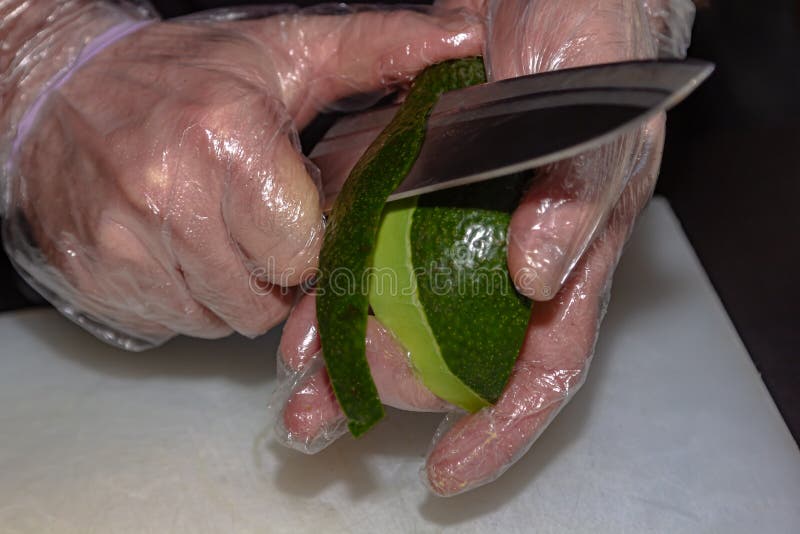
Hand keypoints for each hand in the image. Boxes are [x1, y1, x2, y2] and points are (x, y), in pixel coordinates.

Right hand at [0, 2, 481, 348]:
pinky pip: (174, 321)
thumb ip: (380, 48)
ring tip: (224, 233)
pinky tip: (183, 248)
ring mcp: (124, 245)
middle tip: (265, 228)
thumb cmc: (183, 73)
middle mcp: (168, 197)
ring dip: (236, 289)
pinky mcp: (96, 277)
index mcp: (227, 140)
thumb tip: (467, 37)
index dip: (314, 245)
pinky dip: (191, 297)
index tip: (306, 221)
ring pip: (222, 318)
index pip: (304, 253)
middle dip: (278, 275)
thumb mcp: (286, 52)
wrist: (60, 93)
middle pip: (264, 300)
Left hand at [274, 0, 693, 494]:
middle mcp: (504, 238)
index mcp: (569, 244)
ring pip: (395, 291)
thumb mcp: (603, 104)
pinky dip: (329, 257)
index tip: (448, 470)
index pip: (543, 359)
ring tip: (289, 372)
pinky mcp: (409, 165)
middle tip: (318, 415)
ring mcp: (451, 205)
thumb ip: (580, 189)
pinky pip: (364, 223)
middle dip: (389, 387)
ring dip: (342, 333)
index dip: (500, 424)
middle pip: (450, 341)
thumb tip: (539, 276)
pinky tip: (292, 285)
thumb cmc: (593, 26)